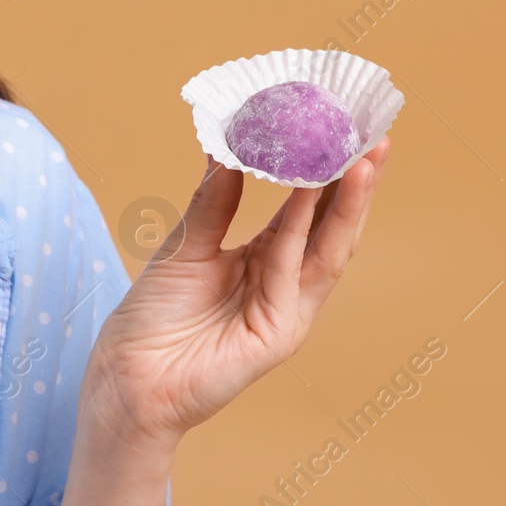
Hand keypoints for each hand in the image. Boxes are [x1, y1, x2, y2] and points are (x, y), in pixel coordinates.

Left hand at [80, 137, 391, 452]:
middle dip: (356, 183)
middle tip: (376, 135)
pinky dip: (303, 228)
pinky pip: (294, 270)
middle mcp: (284, 281)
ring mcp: (287, 308)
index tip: (343, 130)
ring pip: (328, 248)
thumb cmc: (152, 316)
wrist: (129, 375)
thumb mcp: (185, 244)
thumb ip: (213, 200)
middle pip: (330, 226)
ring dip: (349, 203)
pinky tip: (309, 191)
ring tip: (365, 157)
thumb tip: (227, 146)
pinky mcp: (279, 332)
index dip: (327, 172)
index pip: (306, 209)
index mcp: (263, 258)